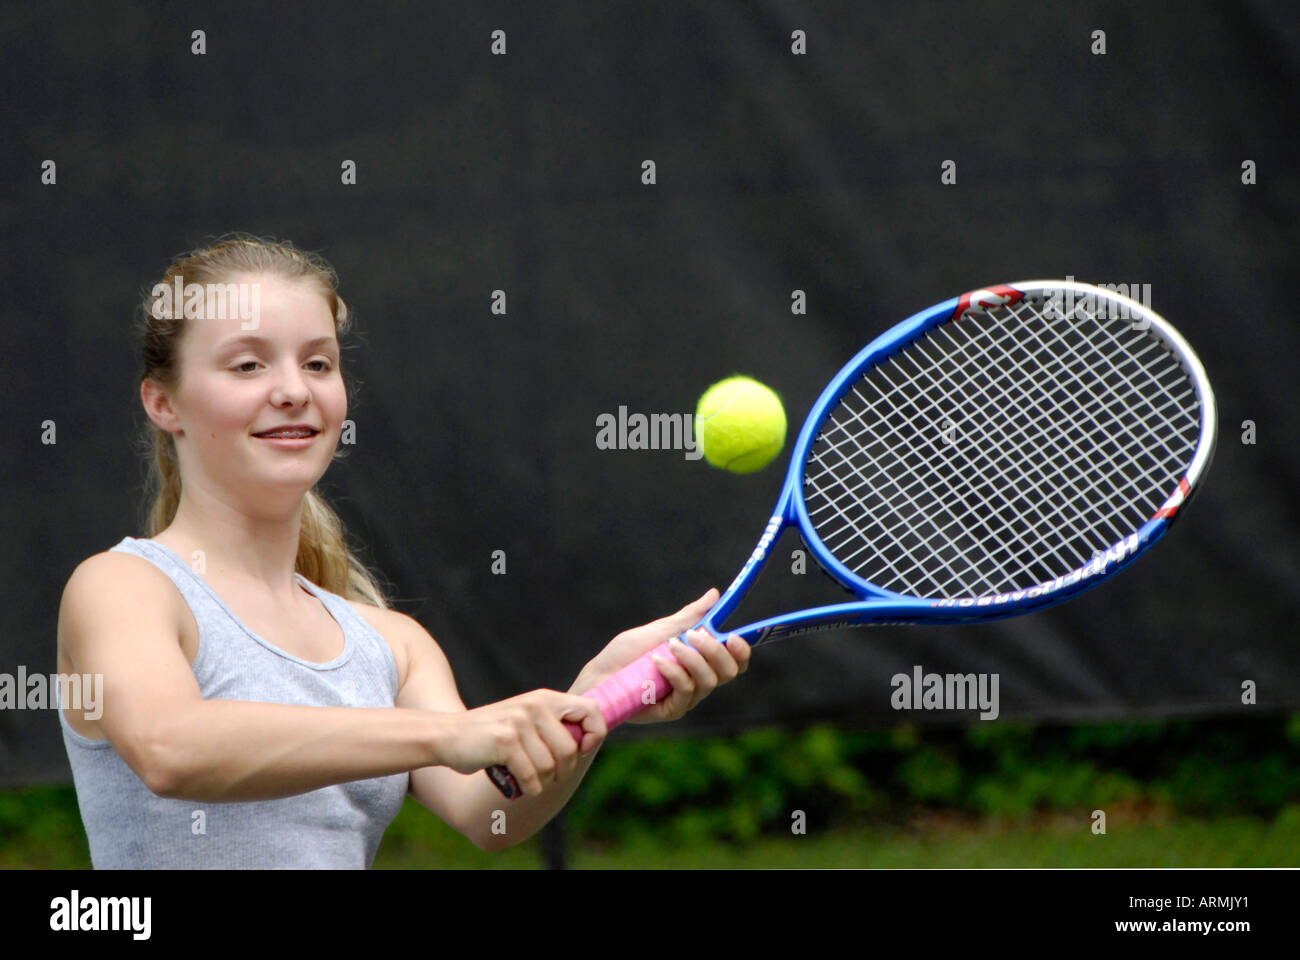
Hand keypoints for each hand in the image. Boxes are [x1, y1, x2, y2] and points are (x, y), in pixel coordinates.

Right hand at [434, 690, 605, 796]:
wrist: (446, 736)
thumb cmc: (492, 737)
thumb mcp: (526, 720)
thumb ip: (553, 726)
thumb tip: (588, 743)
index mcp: (545, 699)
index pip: (592, 711)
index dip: (594, 735)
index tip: (581, 751)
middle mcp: (535, 705)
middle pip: (570, 750)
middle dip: (562, 772)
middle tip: (547, 777)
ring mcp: (519, 721)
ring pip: (550, 767)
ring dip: (542, 782)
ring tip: (530, 779)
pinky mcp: (505, 740)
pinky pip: (532, 776)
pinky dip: (528, 788)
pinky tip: (519, 786)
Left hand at [573, 589, 751, 723]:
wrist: (600, 674)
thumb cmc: (628, 653)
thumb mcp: (662, 629)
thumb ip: (691, 616)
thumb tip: (715, 594)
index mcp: (701, 661)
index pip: (734, 661)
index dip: (742, 650)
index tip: (733, 635)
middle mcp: (699, 681)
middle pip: (729, 672)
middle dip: (716, 651)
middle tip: (695, 636)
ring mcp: (687, 697)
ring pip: (709, 681)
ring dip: (692, 658)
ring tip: (670, 646)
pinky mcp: (672, 709)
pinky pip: (686, 691)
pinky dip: (675, 672)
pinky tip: (657, 662)